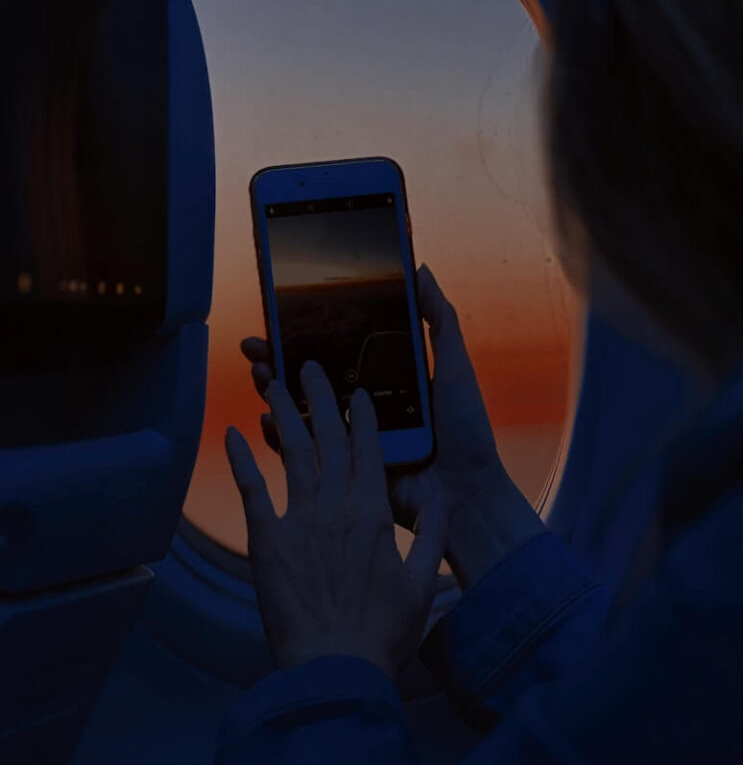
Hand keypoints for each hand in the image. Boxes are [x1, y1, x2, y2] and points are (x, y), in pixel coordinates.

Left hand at [225, 361, 445, 677]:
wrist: (334, 667)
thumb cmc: (381, 633)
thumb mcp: (421, 584)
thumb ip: (432, 536)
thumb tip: (441, 498)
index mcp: (375, 514)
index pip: (370, 451)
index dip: (362, 417)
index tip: (356, 390)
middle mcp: (337, 506)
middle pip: (328, 440)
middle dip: (319, 398)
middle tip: (308, 365)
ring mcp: (300, 520)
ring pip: (291, 453)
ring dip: (282, 415)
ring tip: (271, 382)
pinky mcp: (267, 540)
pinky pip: (252, 490)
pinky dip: (243, 459)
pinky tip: (234, 433)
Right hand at [241, 266, 544, 591]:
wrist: (466, 493)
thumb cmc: (466, 431)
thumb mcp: (455, 368)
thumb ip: (439, 321)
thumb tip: (420, 271)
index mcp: (386, 382)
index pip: (339, 350)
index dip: (309, 334)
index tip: (282, 314)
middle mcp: (365, 407)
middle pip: (312, 378)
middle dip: (280, 360)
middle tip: (255, 344)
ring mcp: (352, 439)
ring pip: (302, 410)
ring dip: (275, 392)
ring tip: (258, 374)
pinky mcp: (344, 471)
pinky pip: (304, 452)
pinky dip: (280, 436)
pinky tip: (265, 419)